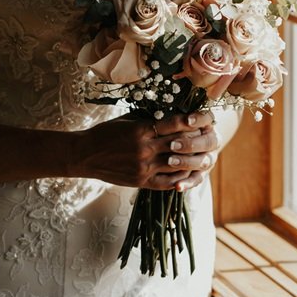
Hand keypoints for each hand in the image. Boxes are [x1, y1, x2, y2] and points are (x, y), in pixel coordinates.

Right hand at [76, 109, 219, 190]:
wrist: (85, 155)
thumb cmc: (106, 133)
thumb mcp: (128, 120)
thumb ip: (150, 119)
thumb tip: (174, 114)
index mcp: (142, 130)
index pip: (176, 123)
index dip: (194, 119)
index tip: (206, 116)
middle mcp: (145, 149)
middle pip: (181, 143)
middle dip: (198, 138)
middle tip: (211, 134)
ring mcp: (144, 167)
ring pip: (178, 164)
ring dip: (193, 159)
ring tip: (205, 154)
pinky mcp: (141, 182)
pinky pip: (168, 182)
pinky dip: (181, 178)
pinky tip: (189, 173)